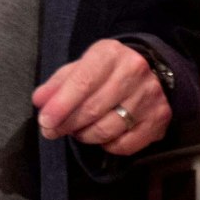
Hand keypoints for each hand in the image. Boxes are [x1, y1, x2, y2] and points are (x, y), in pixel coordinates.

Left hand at [31, 39, 170, 155]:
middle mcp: (134, 73)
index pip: (82, 83)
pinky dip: (108, 146)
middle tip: (51, 131)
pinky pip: (127, 144)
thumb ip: (58, 83)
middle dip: (67, 124)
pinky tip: (101, 138)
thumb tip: (39, 101)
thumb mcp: (80, 67)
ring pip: (108, 129)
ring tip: (77, 131)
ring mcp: (150, 97)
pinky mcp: (160, 119)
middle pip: (93, 109)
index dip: (60, 106)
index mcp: (109, 54)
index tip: (45, 121)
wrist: (149, 69)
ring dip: (85, 136)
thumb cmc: (106, 69)